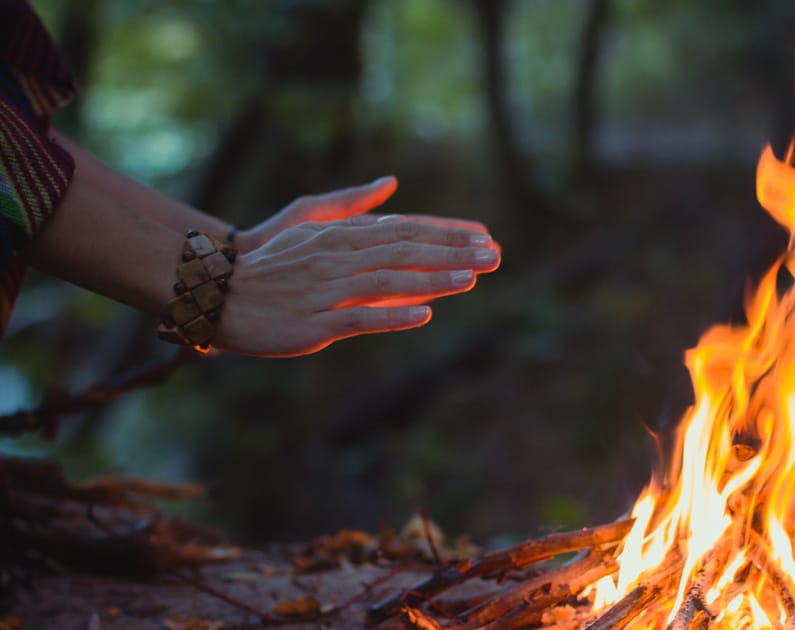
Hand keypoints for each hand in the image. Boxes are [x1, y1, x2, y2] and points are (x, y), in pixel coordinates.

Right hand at [214, 179, 500, 356]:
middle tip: (494, 255)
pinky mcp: (315, 322)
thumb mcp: (309, 222)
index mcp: (341, 237)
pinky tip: (424, 315)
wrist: (216, 294)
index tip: (483, 236)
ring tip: (472, 278)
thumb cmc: (268, 262)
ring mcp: (328, 290)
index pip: (405, 230)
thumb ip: (352, 205)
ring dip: (433, 280)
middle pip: (405, 251)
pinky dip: (392, 315)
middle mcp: (339, 259)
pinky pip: (359, 318)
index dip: (446, 233)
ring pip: (388, 281)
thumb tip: (390, 183)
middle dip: (452, 252)